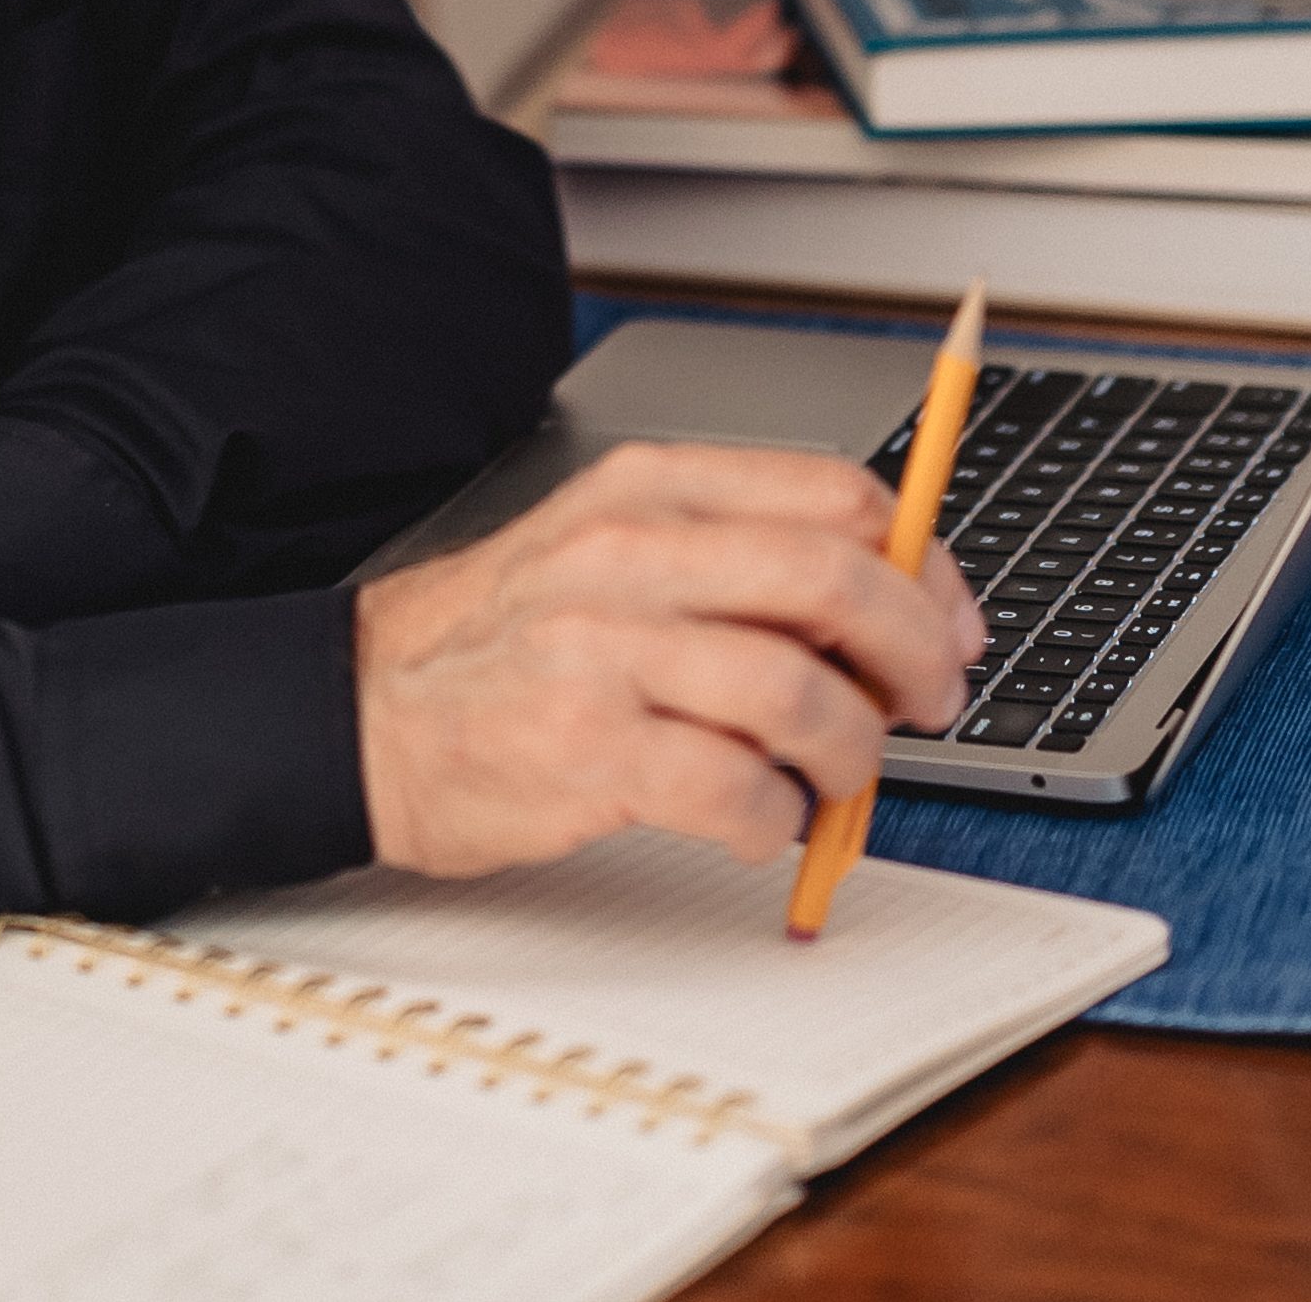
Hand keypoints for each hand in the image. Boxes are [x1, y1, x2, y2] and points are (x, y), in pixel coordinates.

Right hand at [354, 441, 983, 879]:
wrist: (364, 710)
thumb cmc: (504, 639)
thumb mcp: (610, 547)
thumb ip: (732, 554)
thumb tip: (888, 598)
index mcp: (646, 488)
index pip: (833, 495)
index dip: (921, 562)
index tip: (946, 621)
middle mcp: (628, 554)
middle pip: (834, 580)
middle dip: (914, 654)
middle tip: (924, 703)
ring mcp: (603, 651)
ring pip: (800, 694)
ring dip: (849, 755)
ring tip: (829, 778)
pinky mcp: (587, 751)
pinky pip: (738, 792)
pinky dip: (776, 822)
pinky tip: (754, 820)